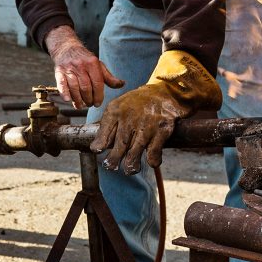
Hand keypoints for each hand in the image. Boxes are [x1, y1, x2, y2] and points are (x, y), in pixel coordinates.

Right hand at [44, 25, 123, 108]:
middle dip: (88, 99)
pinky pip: (61, 84)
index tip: (98, 103)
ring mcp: (69, 68)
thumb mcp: (98, 65)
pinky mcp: (59, 71)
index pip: (97, 83)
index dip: (99, 96)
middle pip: (86, 87)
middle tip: (89, 104)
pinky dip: (64, 93)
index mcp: (92, 63)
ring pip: (74, 88)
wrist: (67, 48)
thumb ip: (109, 77)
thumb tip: (122, 84)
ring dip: (78, 100)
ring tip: (80, 105)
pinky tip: (68, 100)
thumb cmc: (85, 60)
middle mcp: (80, 65)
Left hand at [91, 49, 221, 173]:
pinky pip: (155, 150)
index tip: (96, 150)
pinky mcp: (162, 130)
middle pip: (120, 144)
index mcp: (116, 111)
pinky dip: (153, 159)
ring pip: (136, 150)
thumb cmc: (139, 103)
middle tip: (111, 167)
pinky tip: (152, 162)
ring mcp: (146, 125)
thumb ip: (108, 126)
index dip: (100, 143)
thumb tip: (97, 147)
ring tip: (129, 170)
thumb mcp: (119, 107)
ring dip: (131, 164)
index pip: (105, 129)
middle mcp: (130, 118)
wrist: (165, 91)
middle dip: (114, 159)